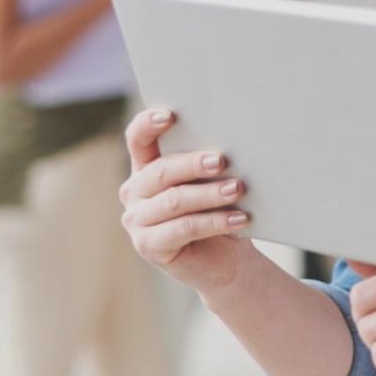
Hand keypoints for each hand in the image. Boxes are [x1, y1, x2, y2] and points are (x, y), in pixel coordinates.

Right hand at [119, 108, 259, 292]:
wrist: (227, 260)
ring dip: (209, 194)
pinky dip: (214, 221)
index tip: (170, 115)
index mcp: (146, 166)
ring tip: (238, 189)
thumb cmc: (220, 210)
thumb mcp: (213, 182)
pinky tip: (239, 219)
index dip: (148, 124)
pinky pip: (183, 229)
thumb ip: (209, 163)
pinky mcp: (148, 246)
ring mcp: (137, 220)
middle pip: (161, 171)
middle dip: (193, 164)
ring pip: (174, 201)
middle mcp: (135, 191)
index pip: (138, 139)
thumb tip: (226, 146)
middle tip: (222, 161)